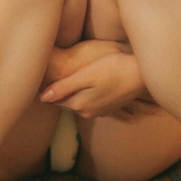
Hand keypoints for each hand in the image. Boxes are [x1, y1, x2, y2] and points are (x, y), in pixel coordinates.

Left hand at [40, 43, 156, 119]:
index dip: (46, 89)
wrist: (142, 73)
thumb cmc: (114, 68)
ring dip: (70, 93)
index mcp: (80, 105)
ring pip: (77, 101)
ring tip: (61, 80)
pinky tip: (83, 84)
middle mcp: (88, 112)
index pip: (55, 99)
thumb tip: (42, 98)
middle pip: (66, 102)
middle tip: (45, 77)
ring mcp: (100, 111)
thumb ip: (64, 87)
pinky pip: (89, 101)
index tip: (38, 78)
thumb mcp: (87, 75)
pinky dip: (83, 94)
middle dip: (57, 92)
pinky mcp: (109, 106)